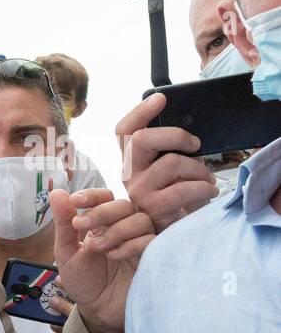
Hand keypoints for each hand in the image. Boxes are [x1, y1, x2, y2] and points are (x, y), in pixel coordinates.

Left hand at [49, 188, 155, 332]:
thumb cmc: (84, 281)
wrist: (96, 311)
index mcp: (104, 224)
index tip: (74, 201)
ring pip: (140, 220)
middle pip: (124, 205)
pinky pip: (151, 241)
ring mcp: (140, 242)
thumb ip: (63, 224)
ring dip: (115, 229)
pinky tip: (113, 255)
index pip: (105, 197)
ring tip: (96, 248)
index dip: (92, 196)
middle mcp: (125, 228)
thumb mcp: (66, 252)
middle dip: (101, 212)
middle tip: (80, 226)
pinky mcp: (152, 258)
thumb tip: (56, 192)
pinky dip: (131, 244)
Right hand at [117, 93, 217, 231]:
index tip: (161, 98)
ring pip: (171, 163)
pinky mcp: (152, 208)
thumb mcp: (168, 171)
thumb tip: (190, 137)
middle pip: (141, 140)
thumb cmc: (173, 197)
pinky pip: (183, 189)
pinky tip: (208, 191)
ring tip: (207, 178)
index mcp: (131, 161)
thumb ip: (169, 152)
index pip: (124, 131)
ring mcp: (138, 191)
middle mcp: (128, 174)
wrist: (168, 234)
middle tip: (195, 145)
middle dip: (175, 135)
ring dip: (199, 168)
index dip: (140, 111)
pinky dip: (203, 187)